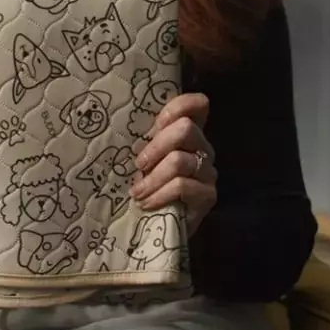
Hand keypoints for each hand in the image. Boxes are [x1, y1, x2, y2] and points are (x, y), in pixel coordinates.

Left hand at [130, 92, 216, 235]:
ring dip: (152, 178)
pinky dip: (158, 194)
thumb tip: (121, 125)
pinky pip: (182, 185)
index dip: (180, 106)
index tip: (156, 124)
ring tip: (137, 192)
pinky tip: (146, 204)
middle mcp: (203, 148)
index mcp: (188, 133)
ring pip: (180, 160)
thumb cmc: (145, 185)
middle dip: (156, 146)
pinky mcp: (208, 195)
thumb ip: (144, 140)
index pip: (198, 105)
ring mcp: (208, 171)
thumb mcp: (142, 159)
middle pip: (186, 128)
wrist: (155, 224)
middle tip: (138, 165)